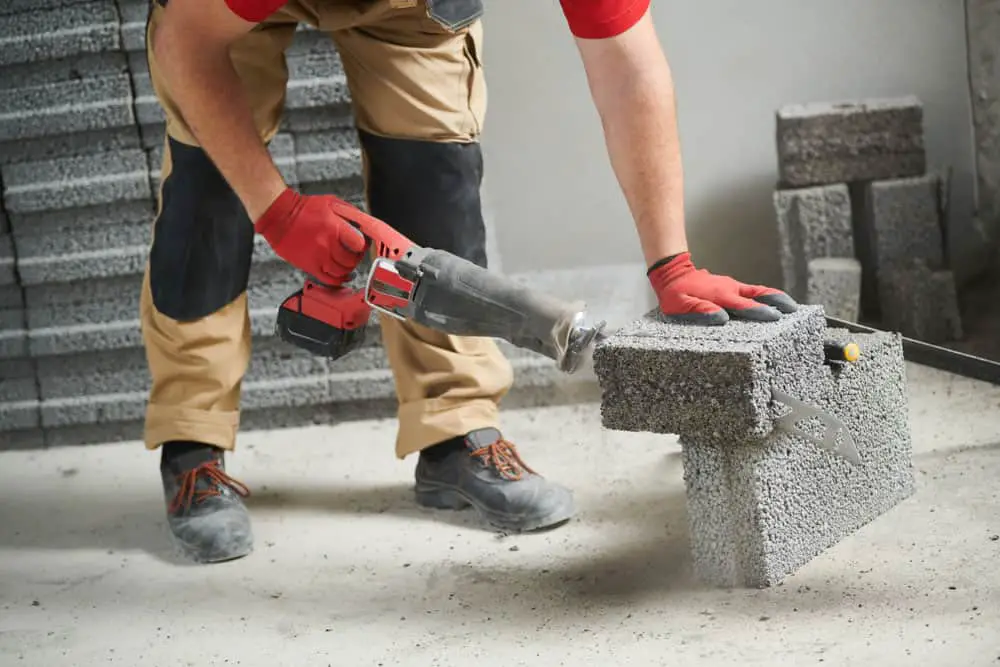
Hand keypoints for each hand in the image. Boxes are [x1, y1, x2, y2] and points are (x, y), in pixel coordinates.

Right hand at [254, 187, 366, 284]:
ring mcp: (318, 257)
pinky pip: (329, 280)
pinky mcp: (309, 266)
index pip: (359, 244)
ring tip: (346, 263)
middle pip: (351, 260)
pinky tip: (341, 276)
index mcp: (334, 227)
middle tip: (354, 254)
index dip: (363, 246)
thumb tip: (364, 223)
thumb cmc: (304, 208)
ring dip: (347, 269)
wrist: (279, 215)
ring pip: (342, 272)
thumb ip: (349, 213)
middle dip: (356, 258)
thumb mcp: (331, 202)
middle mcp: (327, 244)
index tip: (362, 245)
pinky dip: (338, 280)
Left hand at [648, 252, 796, 324]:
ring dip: (775, 299)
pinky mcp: (731, 287)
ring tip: (791, 309)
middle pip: (760, 294)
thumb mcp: (681, 305)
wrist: (673, 272)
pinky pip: (750, 292)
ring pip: (757, 292)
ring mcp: (731, 286)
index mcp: (720, 295)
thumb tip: (721, 318)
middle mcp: (730, 289)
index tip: (777, 317)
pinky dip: (763, 297)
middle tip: (796, 310)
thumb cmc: (676, 293)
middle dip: (779, 301)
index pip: (745, 305)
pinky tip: (770, 305)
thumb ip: (701, 310)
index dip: (761, 311)